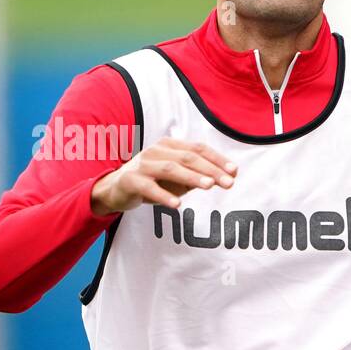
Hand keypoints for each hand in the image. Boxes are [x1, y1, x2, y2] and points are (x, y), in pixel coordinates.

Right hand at [91, 138, 236, 215]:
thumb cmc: (154, 181)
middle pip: (188, 158)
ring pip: (171, 169)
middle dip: (211, 170)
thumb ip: (201, 175)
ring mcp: (143, 165)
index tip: (234, 171)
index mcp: (169, 145)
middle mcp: (156, 151)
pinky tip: (178, 205)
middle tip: (229, 183)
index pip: (198, 148)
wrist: (116, 188)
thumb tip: (231, 175)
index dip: (217, 159)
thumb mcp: (179, 177)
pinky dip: (164, 196)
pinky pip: (149, 188)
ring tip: (209, 187)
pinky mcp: (131, 180)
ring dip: (192, 177)